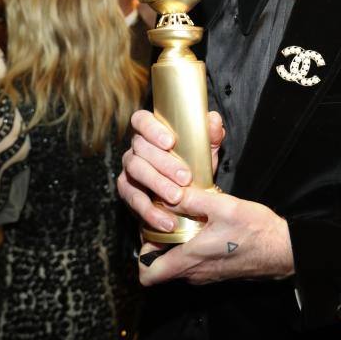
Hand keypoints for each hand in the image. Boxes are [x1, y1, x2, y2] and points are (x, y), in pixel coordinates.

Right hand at [117, 109, 224, 232]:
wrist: (188, 193)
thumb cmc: (194, 163)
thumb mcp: (205, 148)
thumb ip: (210, 133)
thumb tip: (213, 120)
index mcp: (151, 130)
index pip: (142, 120)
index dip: (152, 129)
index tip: (170, 142)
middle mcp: (136, 147)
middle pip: (141, 149)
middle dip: (163, 163)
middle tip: (185, 178)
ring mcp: (129, 169)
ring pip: (135, 172)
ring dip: (157, 185)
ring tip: (177, 198)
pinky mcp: (127, 191)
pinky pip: (133, 199)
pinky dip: (149, 211)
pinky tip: (166, 220)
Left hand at [138, 185, 294, 284]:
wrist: (284, 250)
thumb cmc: (257, 231)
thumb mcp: (225, 206)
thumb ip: (195, 199)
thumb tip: (170, 193)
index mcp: (190, 259)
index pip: (147, 275)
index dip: (141, 256)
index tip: (149, 232)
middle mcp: (194, 274)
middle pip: (160, 267)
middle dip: (157, 245)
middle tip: (166, 218)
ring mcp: (206, 276)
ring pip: (177, 265)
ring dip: (176, 245)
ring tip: (186, 219)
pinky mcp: (217, 273)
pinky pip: (194, 264)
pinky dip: (191, 248)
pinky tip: (204, 226)